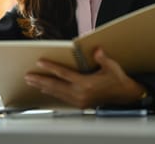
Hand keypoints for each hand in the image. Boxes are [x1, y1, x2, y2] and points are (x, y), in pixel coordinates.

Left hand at [24, 48, 145, 108]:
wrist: (125, 95)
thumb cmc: (117, 79)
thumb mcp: (112, 67)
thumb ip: (103, 58)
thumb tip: (97, 50)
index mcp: (86, 84)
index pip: (64, 74)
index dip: (50, 67)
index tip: (39, 62)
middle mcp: (80, 94)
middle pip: (55, 86)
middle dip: (40, 80)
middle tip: (28, 76)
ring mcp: (79, 101)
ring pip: (57, 93)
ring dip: (43, 87)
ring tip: (32, 82)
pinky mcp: (80, 104)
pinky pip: (62, 98)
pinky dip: (52, 93)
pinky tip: (45, 89)